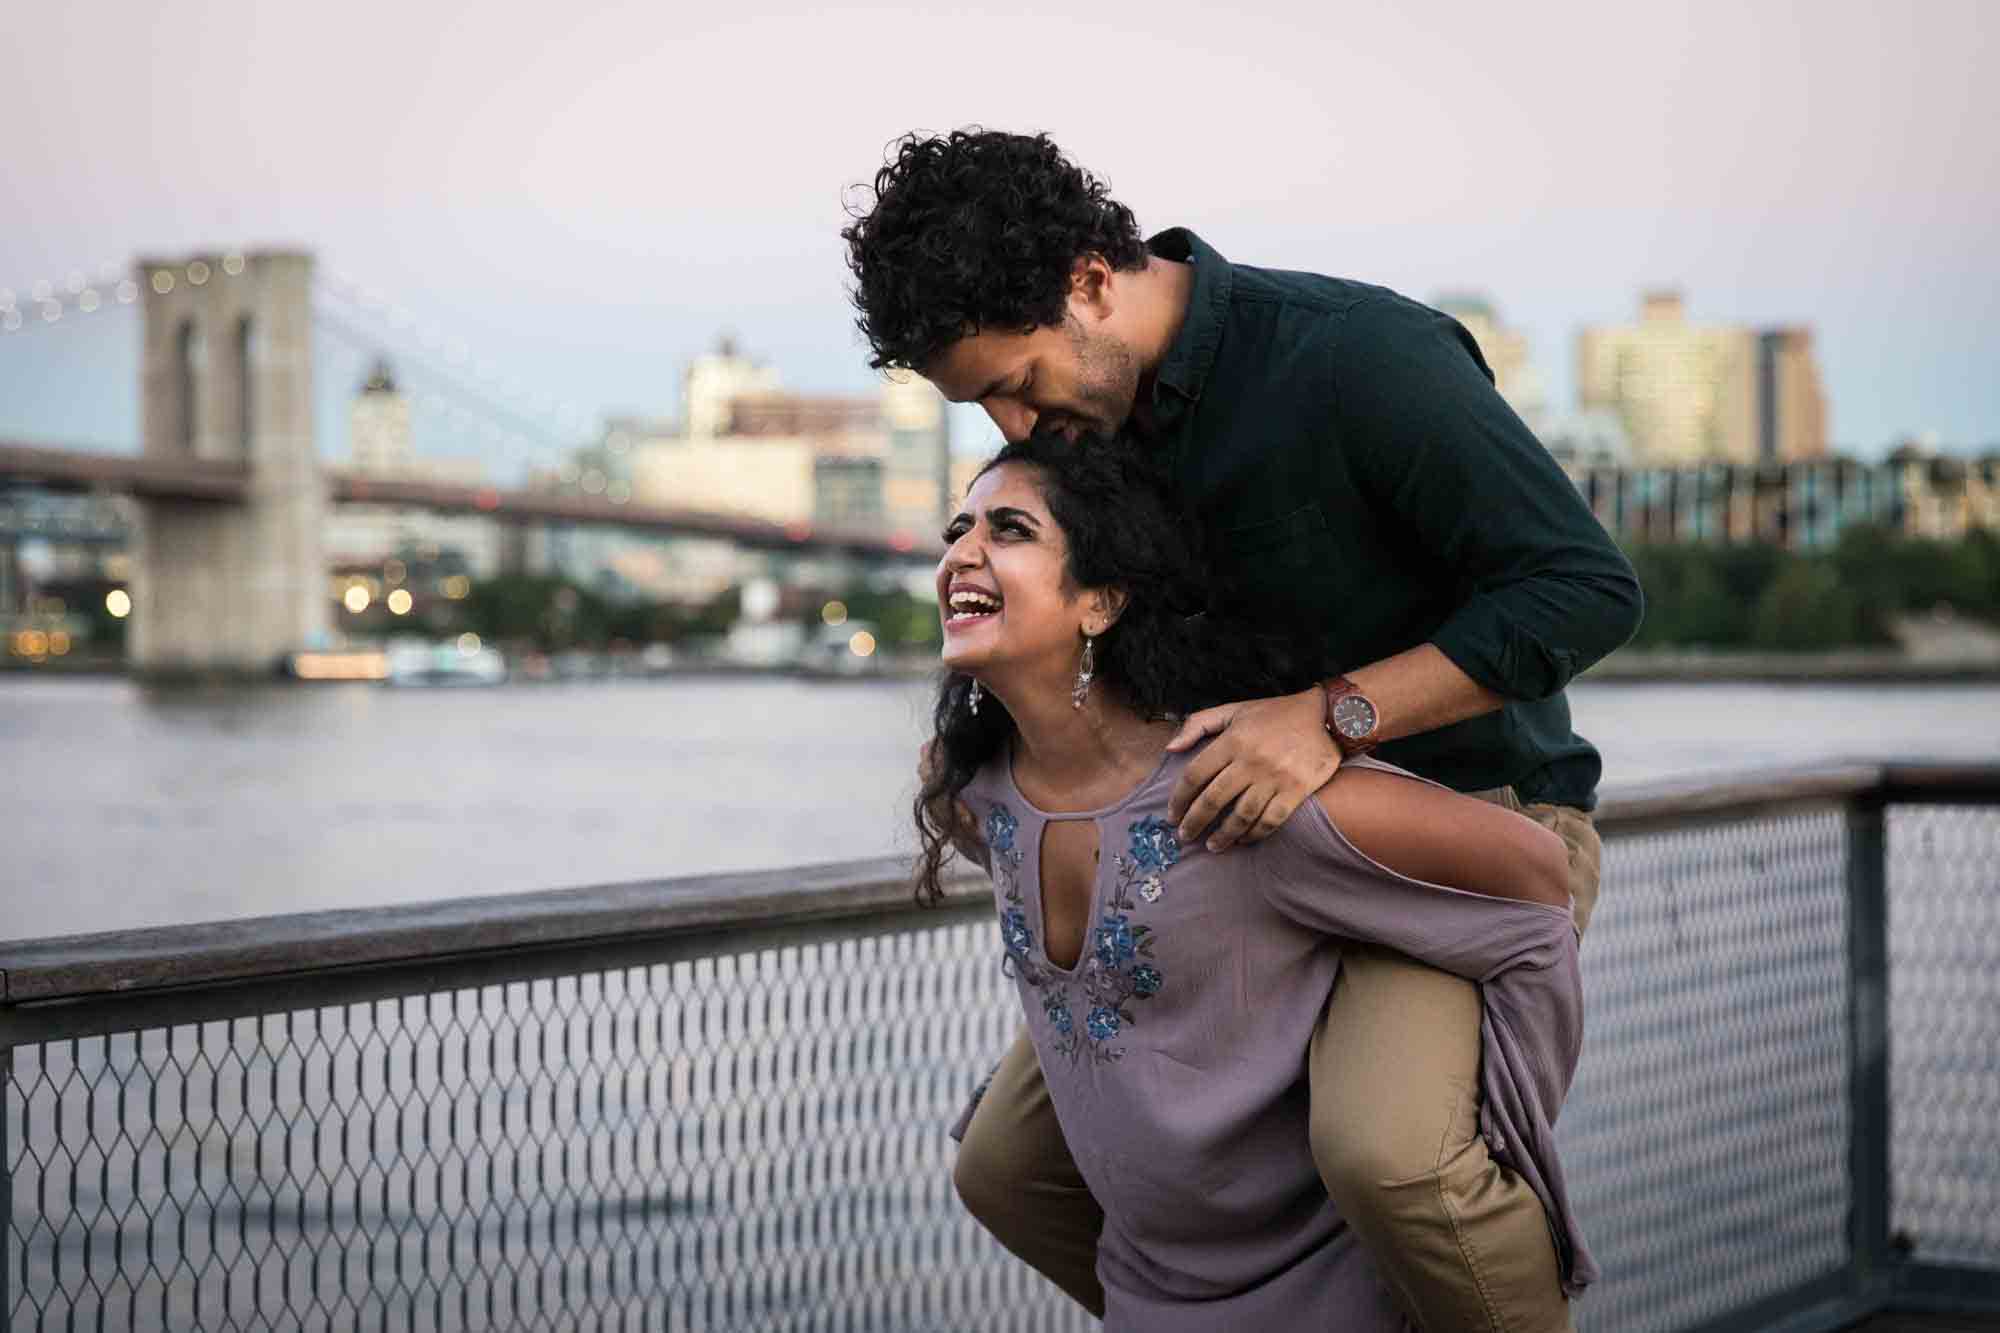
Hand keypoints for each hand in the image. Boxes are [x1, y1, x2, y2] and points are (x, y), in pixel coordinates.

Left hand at [1165, 687, 1340, 851]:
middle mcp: (1251, 761)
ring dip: (1223, 835)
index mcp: (1232, 740)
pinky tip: (1243, 840)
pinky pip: (1270, 820)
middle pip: (1213, 799)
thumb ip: (1198, 724)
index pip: (1195, 774)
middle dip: (1194, 822)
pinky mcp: (1296, 790)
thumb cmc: (1275, 714)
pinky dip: (1255, 834)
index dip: (1179, 798)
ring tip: (1212, 846)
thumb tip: (1170, 748)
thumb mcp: (1234, 710)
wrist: (1325, 716)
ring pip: (1241, 815)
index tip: (1172, 814)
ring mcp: (1275, 777)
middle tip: (1185, 836)